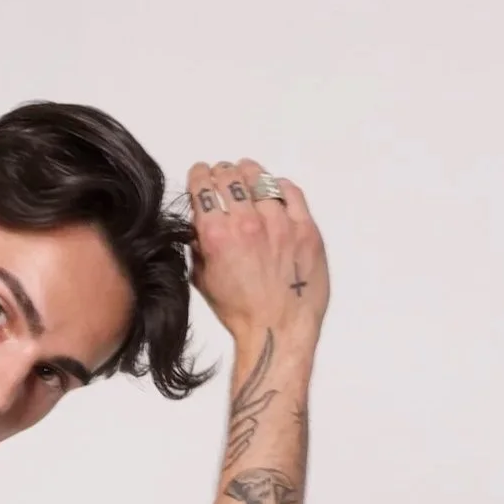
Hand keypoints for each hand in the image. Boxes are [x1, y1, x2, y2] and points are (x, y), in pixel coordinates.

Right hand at [185, 158, 328, 348]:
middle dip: (222, 172)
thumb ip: (199, 248)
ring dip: (249, 174)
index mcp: (217, 236)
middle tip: (223, 176)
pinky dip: (279, 186)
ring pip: (260, 179)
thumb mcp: (204, 281)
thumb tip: (200, 225)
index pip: (204, 187)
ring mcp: (279, 223)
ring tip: (247, 175)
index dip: (200, 175)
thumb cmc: (242, 313)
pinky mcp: (305, 228)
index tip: (201, 174)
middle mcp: (247, 223)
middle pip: (230, 177)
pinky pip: (291, 192)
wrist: (279, 330)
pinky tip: (274, 189)